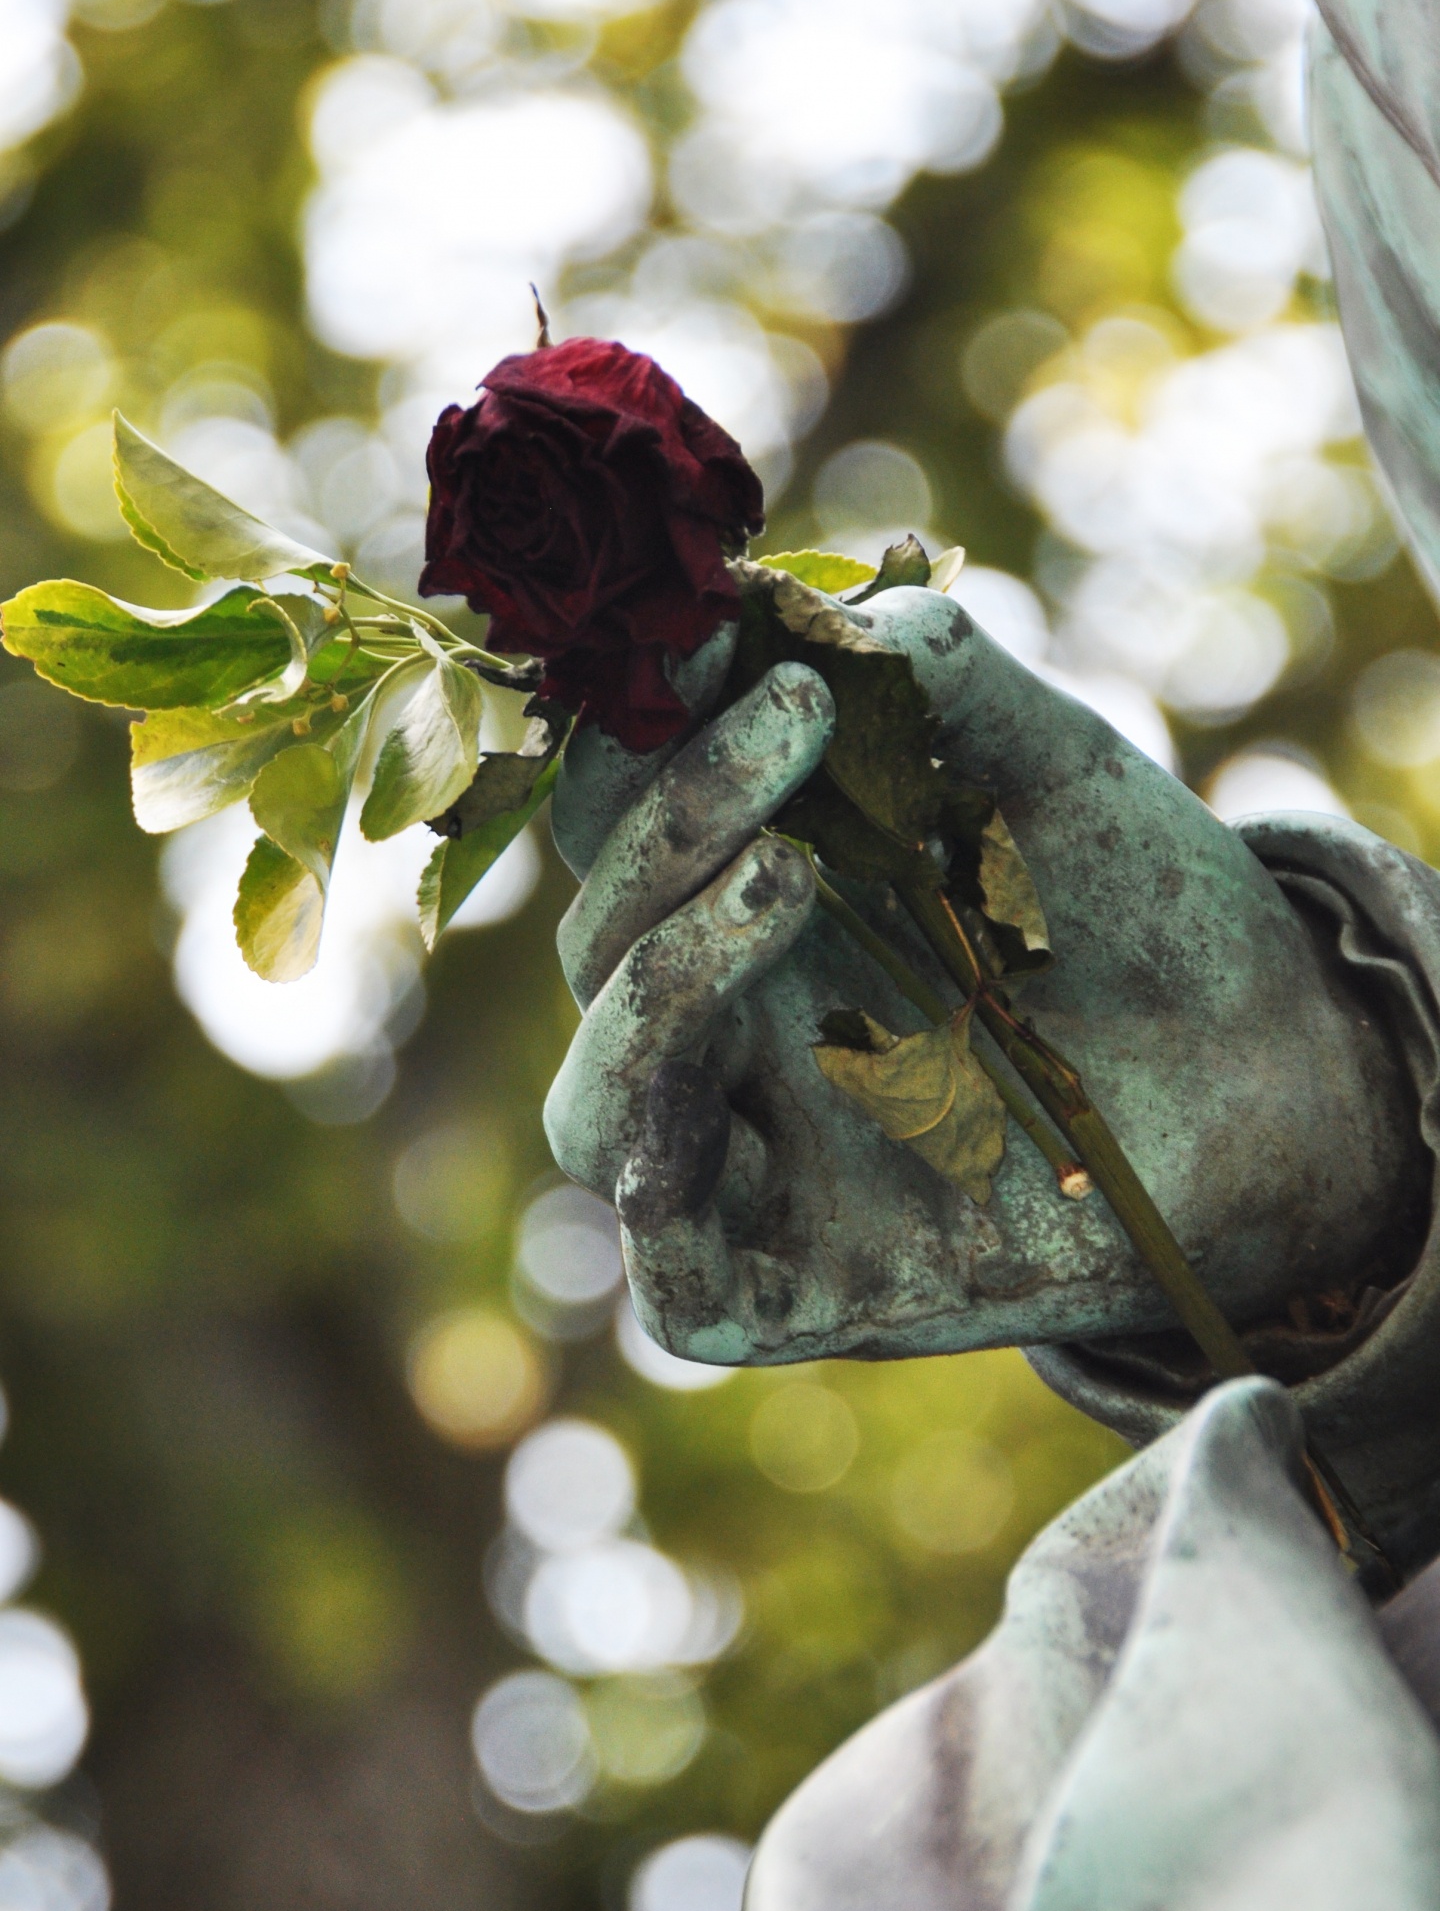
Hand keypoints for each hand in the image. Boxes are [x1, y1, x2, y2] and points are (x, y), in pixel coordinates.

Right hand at [544, 590, 1416, 1365]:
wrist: (1281, 1081)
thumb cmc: (1149, 920)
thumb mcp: (1055, 778)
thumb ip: (950, 690)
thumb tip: (838, 616)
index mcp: (742, 899)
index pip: (620, 813)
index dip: (639, 722)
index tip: (707, 624)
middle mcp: (725, 1027)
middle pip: (597, 937)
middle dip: (670, 817)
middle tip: (795, 713)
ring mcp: (753, 1164)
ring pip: (598, 1099)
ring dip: (657, 978)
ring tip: (783, 874)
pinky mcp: (799, 1293)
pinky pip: (676, 1278)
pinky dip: (664, 1193)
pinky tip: (713, 1103)